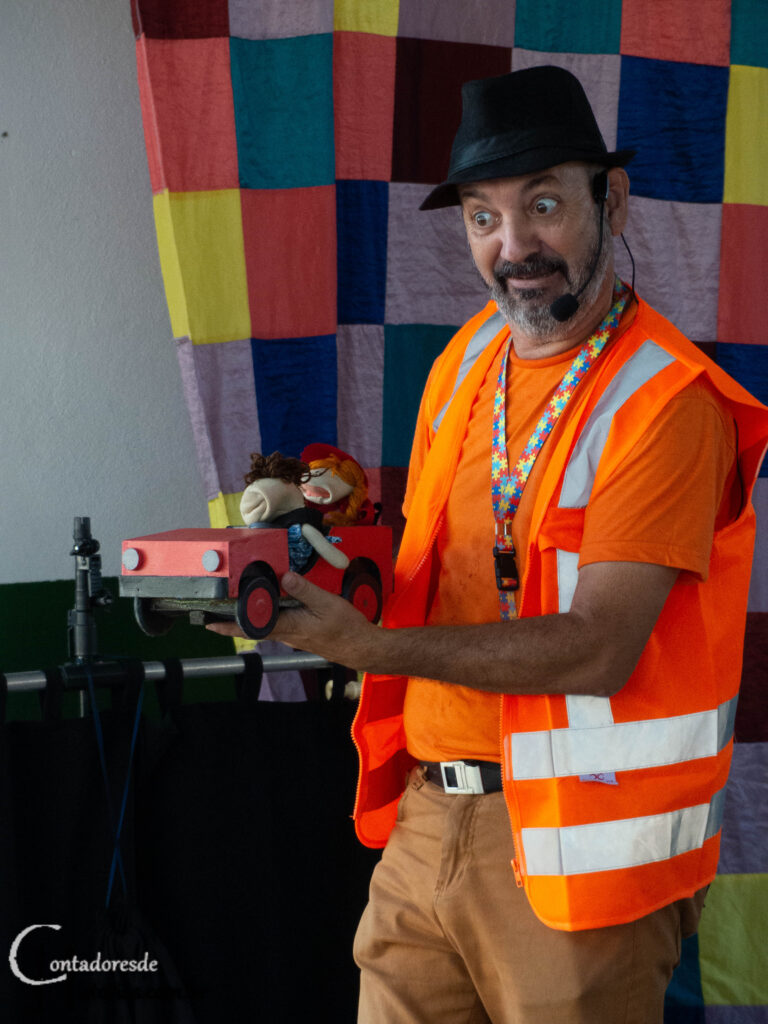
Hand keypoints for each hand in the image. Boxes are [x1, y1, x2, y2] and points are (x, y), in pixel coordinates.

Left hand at [206, 571, 379, 668]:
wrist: (362, 648)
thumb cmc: (347, 630)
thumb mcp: (327, 604)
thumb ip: (305, 590)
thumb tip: (285, 577)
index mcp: (289, 626)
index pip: (252, 627)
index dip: (229, 626)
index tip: (210, 624)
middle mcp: (287, 634)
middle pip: (254, 627)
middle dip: (234, 620)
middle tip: (216, 611)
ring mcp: (294, 635)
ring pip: (266, 625)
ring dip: (251, 616)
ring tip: (240, 602)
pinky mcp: (301, 633)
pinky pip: (279, 623)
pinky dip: (270, 615)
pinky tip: (273, 604)